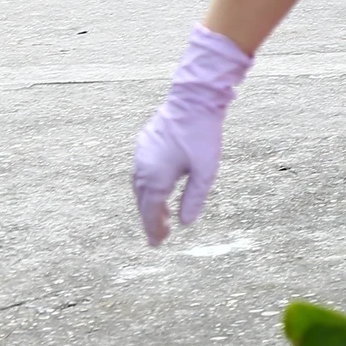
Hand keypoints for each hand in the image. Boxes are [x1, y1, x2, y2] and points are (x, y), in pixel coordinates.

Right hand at [132, 25, 253, 245]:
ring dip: (149, 203)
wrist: (193, 100)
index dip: (154, 229)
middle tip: (159, 237)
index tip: (157, 244)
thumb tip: (185, 223)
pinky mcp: (144, 143)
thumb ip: (194, 198)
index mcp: (155, 177)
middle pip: (143, 201)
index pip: (151, 211)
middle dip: (150, 220)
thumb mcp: (206, 171)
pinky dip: (147, 187)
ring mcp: (141, 153)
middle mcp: (143, 167)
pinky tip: (158, 189)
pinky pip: (141, 172)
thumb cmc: (202, 135)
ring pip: (140, 187)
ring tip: (161, 217)